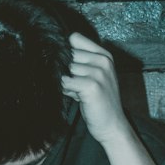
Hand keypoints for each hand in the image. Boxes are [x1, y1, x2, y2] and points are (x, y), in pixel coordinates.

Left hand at [61, 31, 129, 146]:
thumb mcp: (92, 77)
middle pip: (69, 54)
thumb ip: (78, 64)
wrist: (112, 125)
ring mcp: (98, 73)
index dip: (65, 50)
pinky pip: (66, 81)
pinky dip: (66, 89)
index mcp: (104, 55)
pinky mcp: (92, 86)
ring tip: (76, 92)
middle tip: (74, 84)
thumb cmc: (99, 102)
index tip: (66, 63)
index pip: (75, 38)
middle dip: (65, 68)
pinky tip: (75, 96)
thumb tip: (53, 56)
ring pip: (66, 68)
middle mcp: (102, 61)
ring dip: (65, 81)